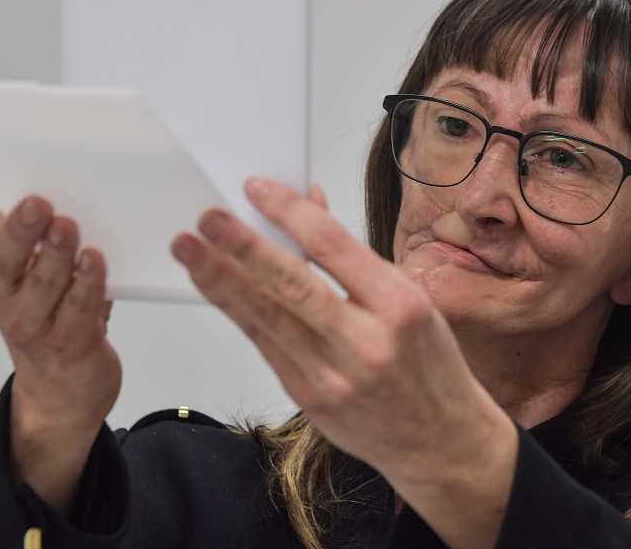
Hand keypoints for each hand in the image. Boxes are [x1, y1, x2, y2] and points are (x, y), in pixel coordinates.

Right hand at [0, 195, 119, 512]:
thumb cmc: (49, 321)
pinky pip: (80, 308)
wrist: (62, 392)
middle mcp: (8, 305)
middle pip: (7, 264)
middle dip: (22, 232)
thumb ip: (32, 243)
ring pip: (46, 284)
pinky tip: (94, 262)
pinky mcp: (72, 343)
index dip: (5, 222)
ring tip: (67, 227)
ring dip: (57, 254)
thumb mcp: (27, 282)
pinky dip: (88, 283)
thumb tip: (60, 197)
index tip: (25, 196)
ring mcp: (38, 327)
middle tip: (40, 205)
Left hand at [171, 179, 517, 547]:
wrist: (440, 441)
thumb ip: (355, 258)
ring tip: (190, 250)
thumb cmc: (429, 365)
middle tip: (208, 218)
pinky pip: (266, 346)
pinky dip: (238, 313)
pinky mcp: (310, 398)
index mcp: (400, 305)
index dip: (290, 213)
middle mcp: (368, 341)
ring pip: (268, 317)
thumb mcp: (411, 300)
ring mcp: (335, 375)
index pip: (335, 246)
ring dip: (223, 280)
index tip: (257, 189)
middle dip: (244, 246)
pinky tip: (217, 289)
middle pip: (294, 283)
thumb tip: (310, 206)